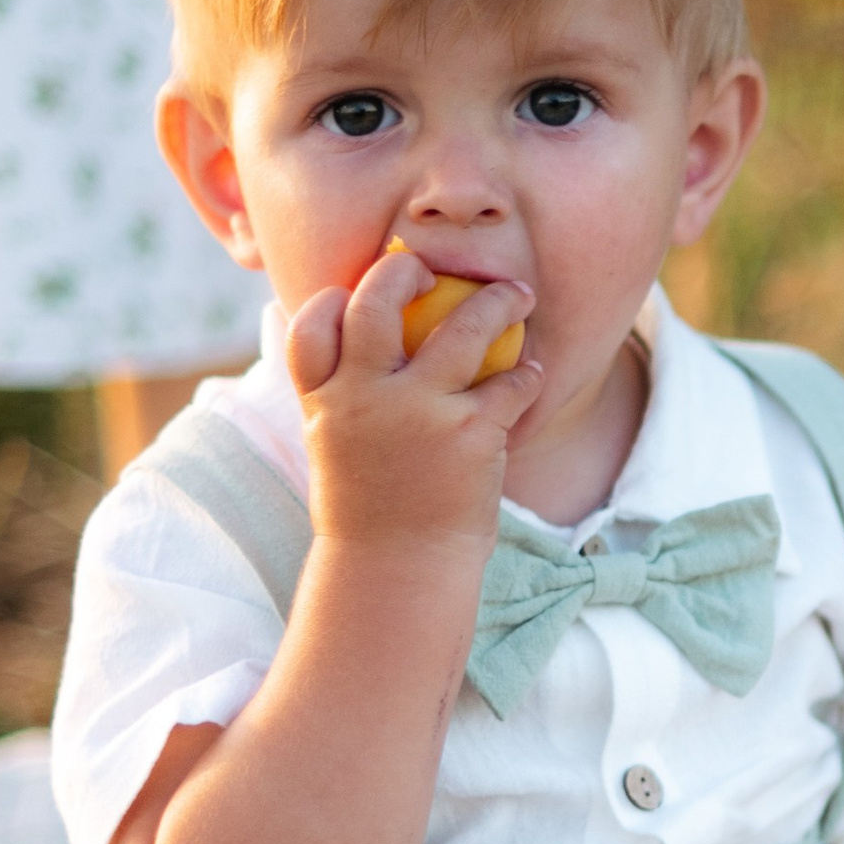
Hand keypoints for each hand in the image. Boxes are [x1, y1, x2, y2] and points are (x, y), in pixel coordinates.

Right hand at [289, 251, 540, 562]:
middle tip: (431, 271)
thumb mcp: (336, 451)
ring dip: (498, 302)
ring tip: (517, 295)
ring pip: (464, 327)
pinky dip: (528, 373)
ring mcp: (418, 412)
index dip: (329, 299)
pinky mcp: (469, 433)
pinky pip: (510, 382)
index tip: (353, 291)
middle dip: (404, 271)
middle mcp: (364, 398)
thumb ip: (342, 400)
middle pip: (376, 302)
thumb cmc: (373, 513)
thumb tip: (358, 356)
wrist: (398, 573)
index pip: (309, 327)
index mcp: (325, 403)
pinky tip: (533, 373)